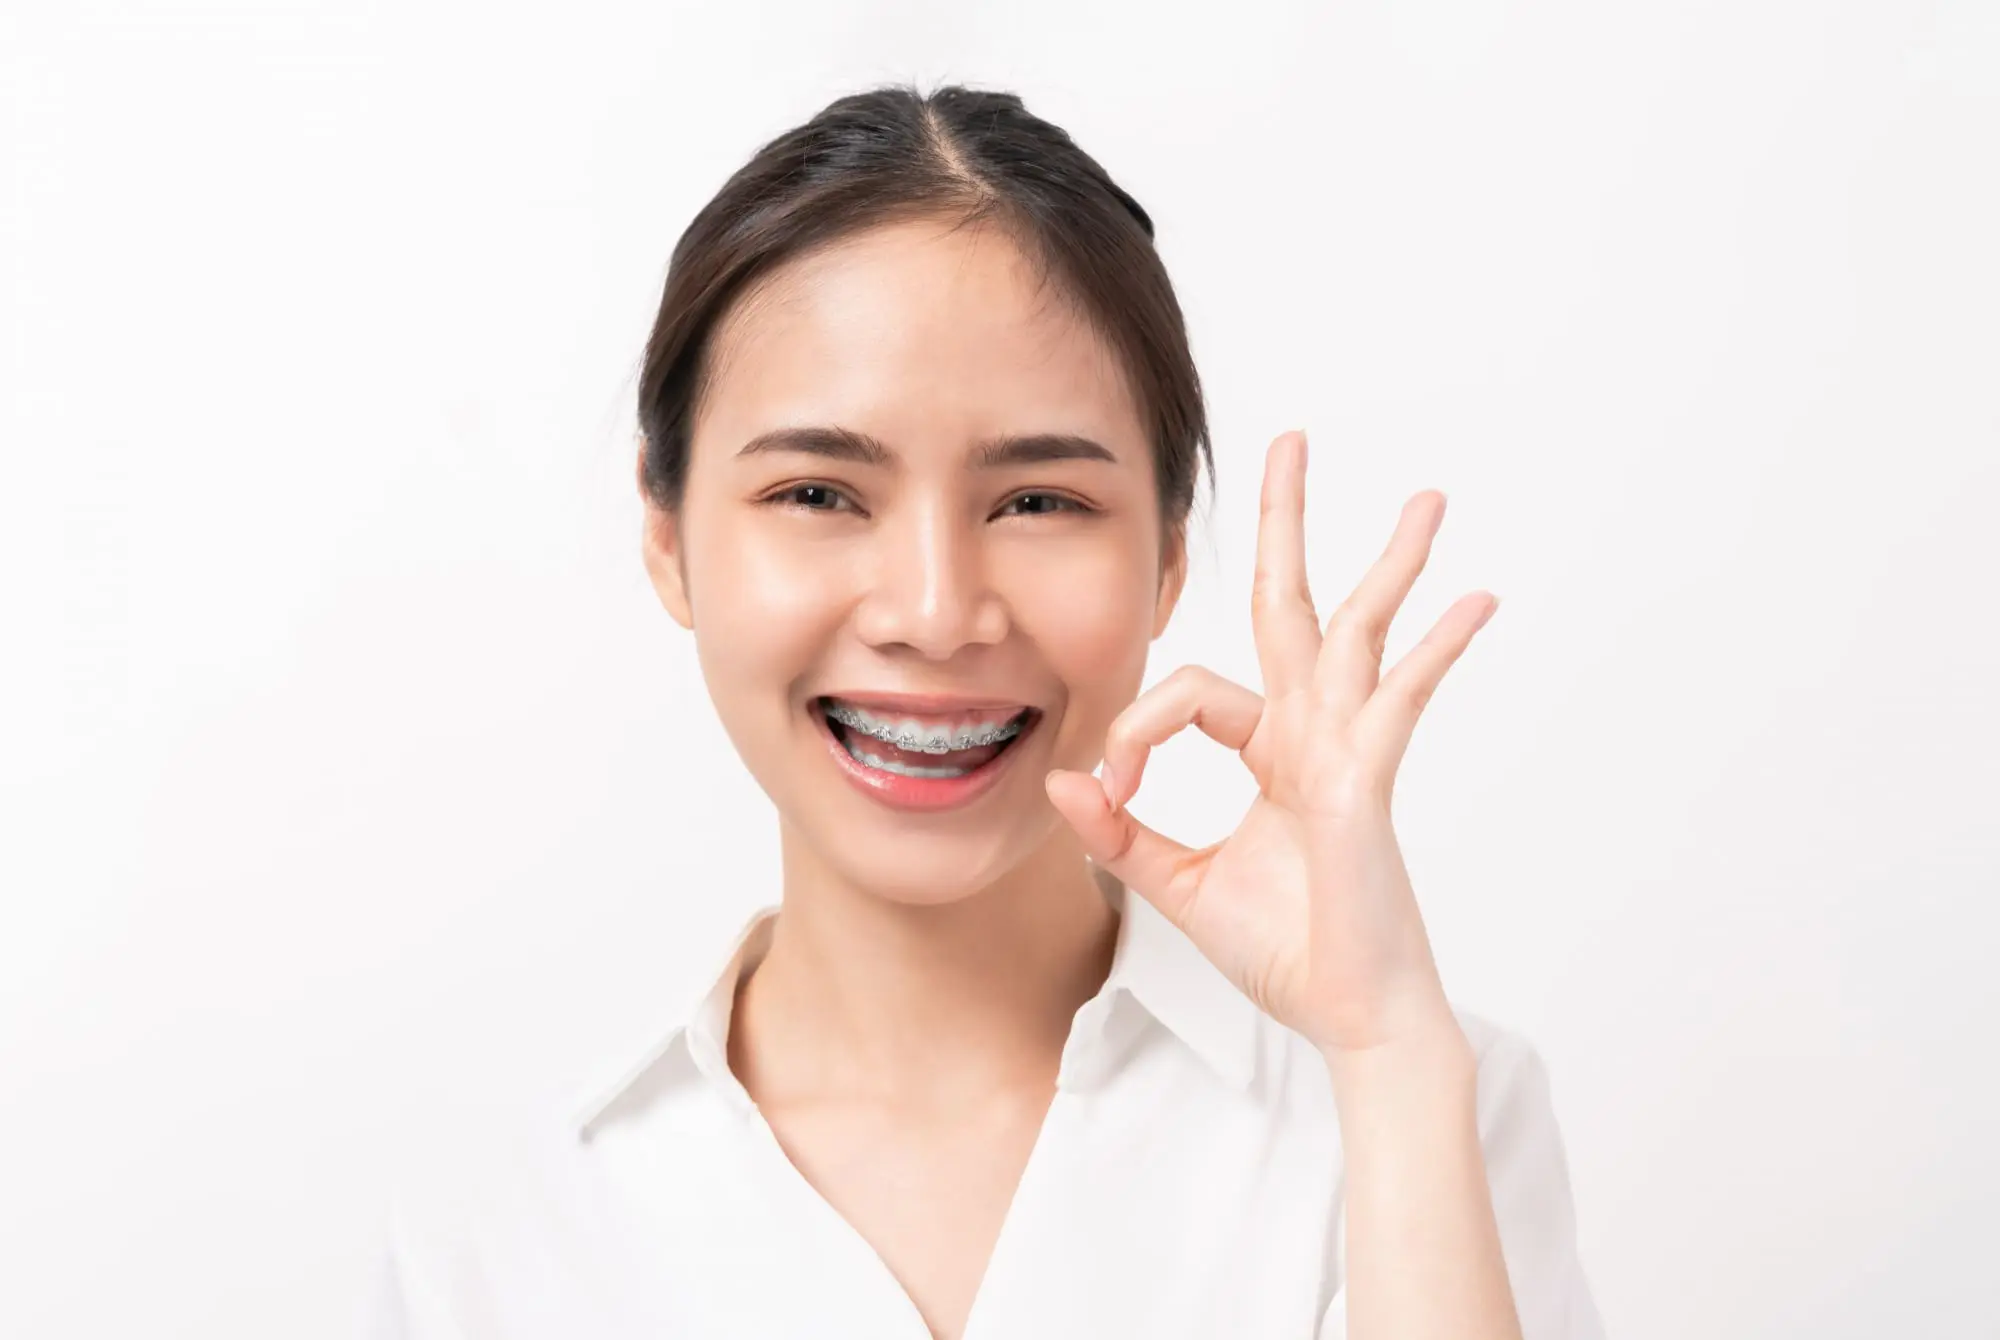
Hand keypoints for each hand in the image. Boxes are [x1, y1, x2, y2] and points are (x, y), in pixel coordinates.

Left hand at [1043, 430, 1500, 1058]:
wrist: (1349, 1016)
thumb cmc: (1285, 951)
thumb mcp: (1178, 883)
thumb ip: (1121, 832)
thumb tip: (1062, 781)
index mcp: (1269, 750)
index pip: (1193, 690)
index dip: (1138, 725)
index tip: (1111, 790)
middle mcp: (1311, 735)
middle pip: (1291, 606)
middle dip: (1287, 524)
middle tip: (1292, 441)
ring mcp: (1347, 752)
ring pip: (1359, 633)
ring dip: (1390, 564)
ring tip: (1426, 499)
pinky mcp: (1369, 783)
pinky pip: (1396, 703)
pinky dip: (1433, 652)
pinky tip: (1474, 601)